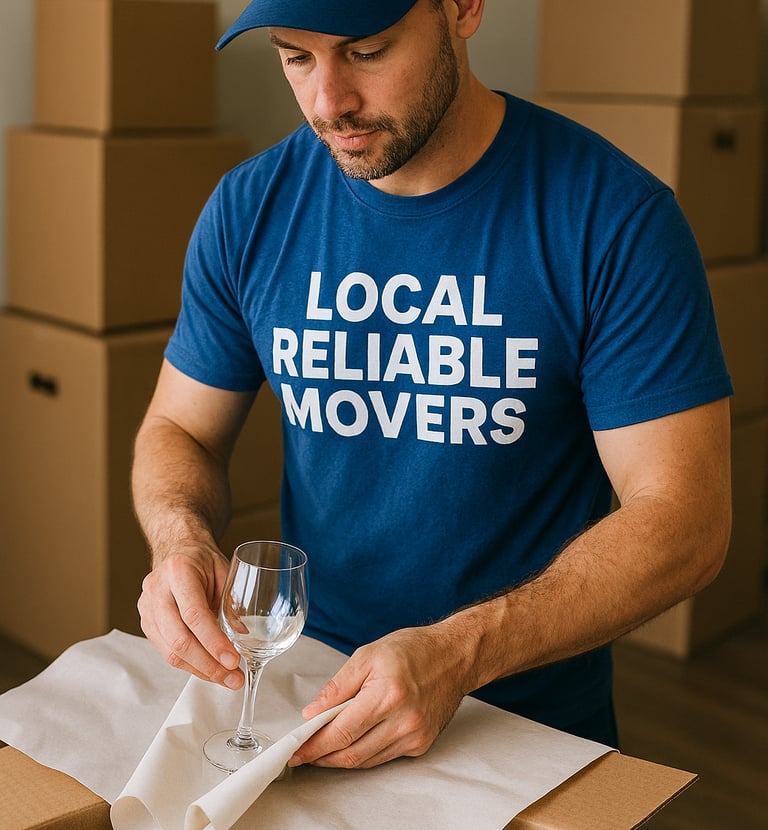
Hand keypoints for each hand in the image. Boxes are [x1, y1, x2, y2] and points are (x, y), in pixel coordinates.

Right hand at [137, 545, 243, 688]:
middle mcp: (157, 590)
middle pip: (179, 639)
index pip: (194, 615)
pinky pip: (166, 652)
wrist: (177, 549)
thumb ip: (231, 603)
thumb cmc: (202, 559)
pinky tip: (209, 669)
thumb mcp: (224, 571)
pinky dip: (190, 664)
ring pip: (170, 651)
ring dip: (201, 670)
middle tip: (234, 678)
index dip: (214, 642)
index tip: (233, 660)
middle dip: (209, 665)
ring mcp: (147, 608)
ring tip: (226, 679)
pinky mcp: (147, 623)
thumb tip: (243, 638)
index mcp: (178, 571)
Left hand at [287, 625, 470, 768]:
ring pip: (366, 760)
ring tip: (323, 748)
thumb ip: (338, 687)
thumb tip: (312, 713)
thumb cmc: (413, 650)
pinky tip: (353, 741)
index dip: (313, 746)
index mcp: (387, 695)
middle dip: (322, 757)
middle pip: (352, 753)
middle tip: (303, 753)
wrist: (455, 656)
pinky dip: (364, 753)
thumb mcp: (368, 655)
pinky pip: (384, 757)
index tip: (295, 751)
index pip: (341, 733)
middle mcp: (403, 721)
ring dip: (341, 758)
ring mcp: (415, 736)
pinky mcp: (421, 744)